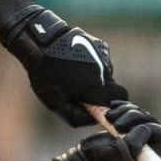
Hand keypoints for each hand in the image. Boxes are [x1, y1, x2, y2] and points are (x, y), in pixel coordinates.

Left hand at [1, 8, 128, 126]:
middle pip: (115, 90)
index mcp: (95, 87)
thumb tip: (94, 119)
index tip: (100, 110)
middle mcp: (104, 71)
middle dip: (105, 96)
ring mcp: (104, 56)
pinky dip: (94, 66)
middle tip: (86, 95)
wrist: (41, 41)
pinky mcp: (100, 46)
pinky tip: (77, 63)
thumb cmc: (45, 74)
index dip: (113, 109)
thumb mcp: (56, 103)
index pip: (119, 103)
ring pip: (107, 75)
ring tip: (75, 76)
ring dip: (97, 80)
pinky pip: (102, 62)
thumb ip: (77, 117)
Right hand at [52, 102, 160, 160]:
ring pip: (142, 113)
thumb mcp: (114, 156)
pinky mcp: (132, 125)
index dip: (148, 130)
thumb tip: (144, 130)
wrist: (86, 158)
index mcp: (152, 160)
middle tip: (115, 125)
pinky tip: (111, 108)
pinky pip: (133, 109)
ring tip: (108, 118)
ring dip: (125, 112)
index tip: (127, 132)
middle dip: (133, 118)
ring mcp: (143, 135)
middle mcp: (152, 147)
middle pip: (152, 121)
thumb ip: (130, 146)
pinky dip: (122, 107)